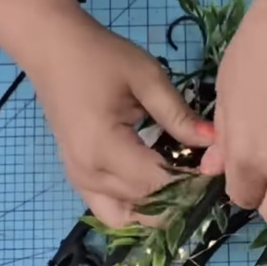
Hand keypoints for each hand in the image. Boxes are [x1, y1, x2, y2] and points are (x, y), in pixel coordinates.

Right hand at [28, 11, 214, 227]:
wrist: (51, 47)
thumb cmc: (99, 56)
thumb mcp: (147, 78)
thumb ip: (179, 115)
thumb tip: (214, 142)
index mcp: (105, 148)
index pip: (160, 184)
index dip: (192, 181)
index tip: (215, 167)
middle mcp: (89, 174)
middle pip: (147, 205)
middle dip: (181, 195)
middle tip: (204, 172)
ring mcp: (80, 181)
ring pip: (130, 218)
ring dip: (160, 207)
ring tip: (182, 182)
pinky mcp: (79, 180)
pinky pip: (112, 211)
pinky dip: (138, 208)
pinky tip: (158, 187)